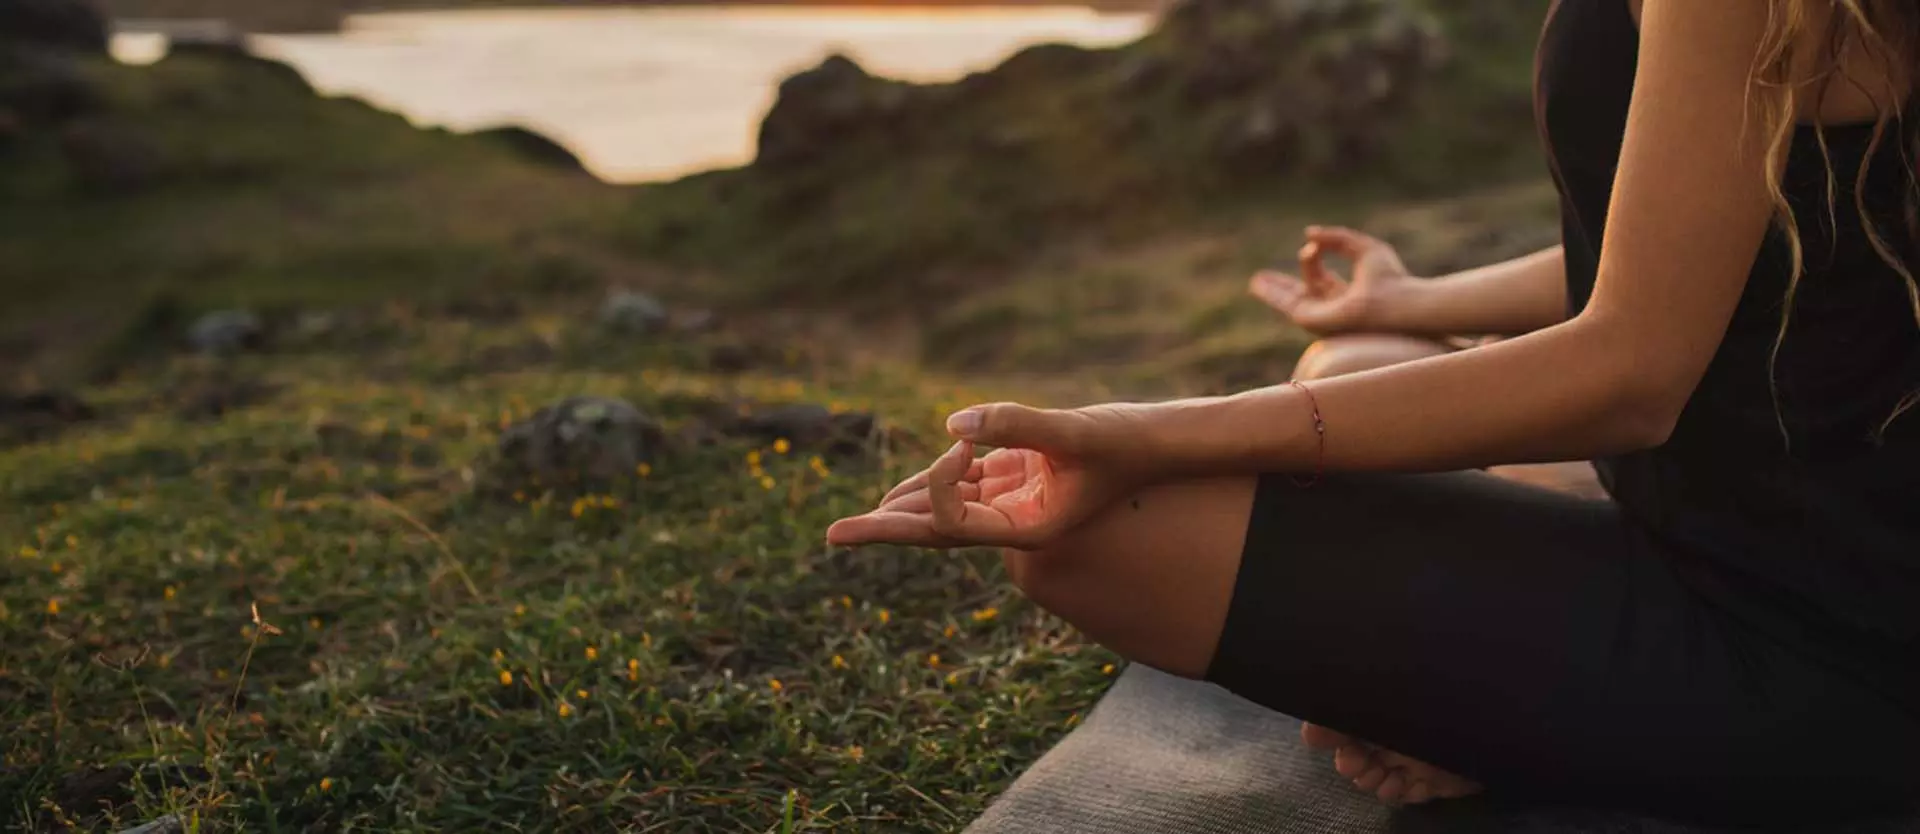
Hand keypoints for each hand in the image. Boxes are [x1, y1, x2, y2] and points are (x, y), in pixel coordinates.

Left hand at [825, 403, 1159, 549]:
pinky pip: (968, 481)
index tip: (958, 444)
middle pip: (937, 529)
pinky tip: (911, 481)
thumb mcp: (1075, 432)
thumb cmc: (1126, 444)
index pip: (957, 521)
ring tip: (856, 521)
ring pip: (949, 506)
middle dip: (886, 528)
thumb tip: (955, 423)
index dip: (940, 484)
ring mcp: (1016, 497)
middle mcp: (1016, 520)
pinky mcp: (1021, 474)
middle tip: (833, 535)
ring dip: (906, 506)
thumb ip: (1018, 424)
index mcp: (1028, 529)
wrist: (1162, 444)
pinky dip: (939, 476)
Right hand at [1249, 226, 1414, 336]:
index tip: (1312, 245)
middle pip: (1302, 297)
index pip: (1322, 279)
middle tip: (1261, 279)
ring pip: (1291, 303)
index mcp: (1349, 296)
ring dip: (1272, 292)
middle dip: (1281, 288)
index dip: (1311, 259)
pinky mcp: (1313, 321)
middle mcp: (1334, 310)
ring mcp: (1323, 318)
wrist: (1398, 302)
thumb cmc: (1391, 279)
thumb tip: (1309, 234)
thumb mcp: (1363, 248)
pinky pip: (1288, 305)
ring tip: (1255, 281)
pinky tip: (1260, 282)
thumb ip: (1337, 238)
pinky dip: (1274, 292)